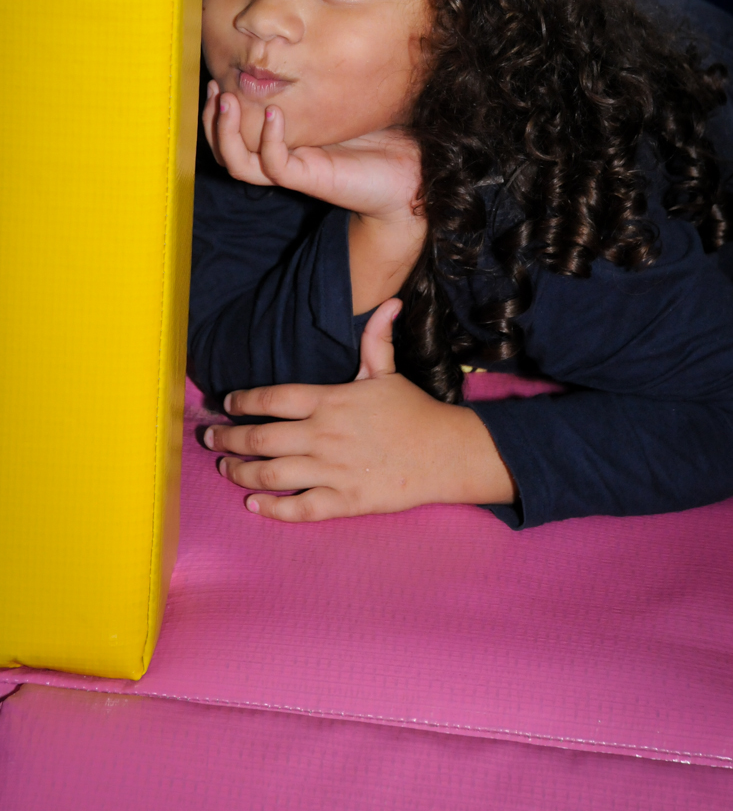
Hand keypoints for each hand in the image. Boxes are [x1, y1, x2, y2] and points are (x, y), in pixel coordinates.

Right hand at [203, 81, 420, 223]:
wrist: (411, 174)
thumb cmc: (381, 138)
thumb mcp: (343, 101)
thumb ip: (320, 81)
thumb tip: (305, 39)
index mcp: (284, 142)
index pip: (235, 134)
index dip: (218, 110)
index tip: (219, 77)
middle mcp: (283, 158)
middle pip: (226, 151)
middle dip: (212, 119)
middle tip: (215, 88)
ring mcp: (295, 170)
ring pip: (239, 164)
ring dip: (225, 132)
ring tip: (227, 99)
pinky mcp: (311, 179)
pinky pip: (276, 164)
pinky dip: (269, 139)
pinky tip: (274, 113)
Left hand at [204, 299, 516, 521]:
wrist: (445, 453)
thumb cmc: (413, 411)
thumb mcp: (387, 372)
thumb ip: (376, 339)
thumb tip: (390, 302)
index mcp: (330, 400)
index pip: (272, 398)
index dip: (243, 400)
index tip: (227, 403)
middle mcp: (323, 435)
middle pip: (259, 438)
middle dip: (227, 438)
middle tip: (210, 438)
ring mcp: (331, 470)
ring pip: (270, 475)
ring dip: (240, 472)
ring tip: (225, 468)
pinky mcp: (344, 501)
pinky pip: (298, 508)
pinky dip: (271, 508)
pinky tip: (254, 504)